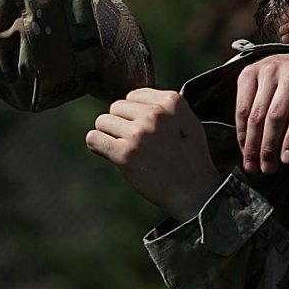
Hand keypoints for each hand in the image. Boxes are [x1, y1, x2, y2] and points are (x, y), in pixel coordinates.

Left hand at [86, 88, 222, 218]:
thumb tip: (137, 95)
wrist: (194, 194)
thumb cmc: (192, 161)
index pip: (133, 95)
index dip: (134, 113)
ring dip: (108, 135)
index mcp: (172, 102)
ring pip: (102, 121)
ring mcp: (138, 134)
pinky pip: (93, 138)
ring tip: (125, 149)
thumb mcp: (191, 123)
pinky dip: (97, 146)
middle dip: (121, 123)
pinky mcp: (124, 154)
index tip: (143, 129)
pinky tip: (109, 154)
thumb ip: (167, 106)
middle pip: (115, 107)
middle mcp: (154, 114)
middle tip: (135, 143)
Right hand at [234, 53, 288, 173]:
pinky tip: (245, 148)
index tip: (287, 161)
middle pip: (275, 116)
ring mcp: (267, 69)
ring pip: (256, 114)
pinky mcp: (248, 73)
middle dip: (270, 147)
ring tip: (253, 166)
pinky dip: (242, 132)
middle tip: (267, 169)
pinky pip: (241, 108)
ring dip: (253, 144)